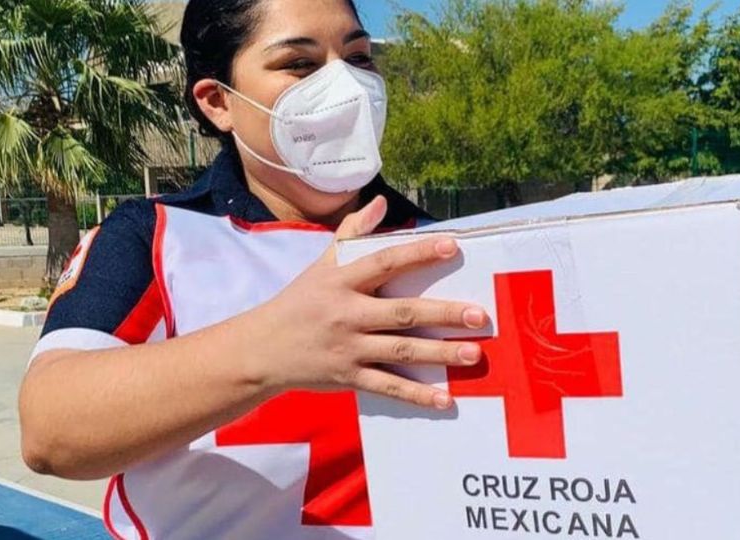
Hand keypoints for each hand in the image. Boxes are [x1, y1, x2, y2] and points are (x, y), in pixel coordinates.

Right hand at [248, 195, 487, 408]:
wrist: (261, 350)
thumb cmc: (298, 302)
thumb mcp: (321, 264)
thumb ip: (352, 233)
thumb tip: (379, 202)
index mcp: (342, 281)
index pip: (384, 262)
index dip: (418, 253)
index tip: (452, 246)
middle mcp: (347, 314)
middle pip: (401, 313)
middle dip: (442, 314)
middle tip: (478, 314)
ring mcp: (349, 349)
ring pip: (400, 352)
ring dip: (439, 354)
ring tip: (473, 353)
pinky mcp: (349, 377)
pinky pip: (388, 387)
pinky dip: (416, 396)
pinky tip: (445, 400)